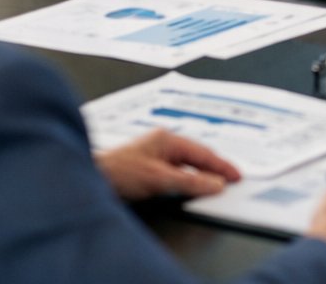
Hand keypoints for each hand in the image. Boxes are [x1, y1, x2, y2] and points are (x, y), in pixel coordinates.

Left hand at [95, 128, 240, 201]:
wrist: (89, 178)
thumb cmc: (118, 172)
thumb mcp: (159, 179)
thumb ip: (190, 182)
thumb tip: (215, 184)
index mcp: (168, 139)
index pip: (203, 153)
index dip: (222, 166)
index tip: (236, 176)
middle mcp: (162, 143)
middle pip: (196, 157)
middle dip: (214, 168)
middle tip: (230, 181)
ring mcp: (153, 154)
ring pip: (185, 164)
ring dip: (199, 174)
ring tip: (214, 185)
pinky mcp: (146, 166)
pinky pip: (175, 171)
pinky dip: (186, 179)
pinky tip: (188, 186)